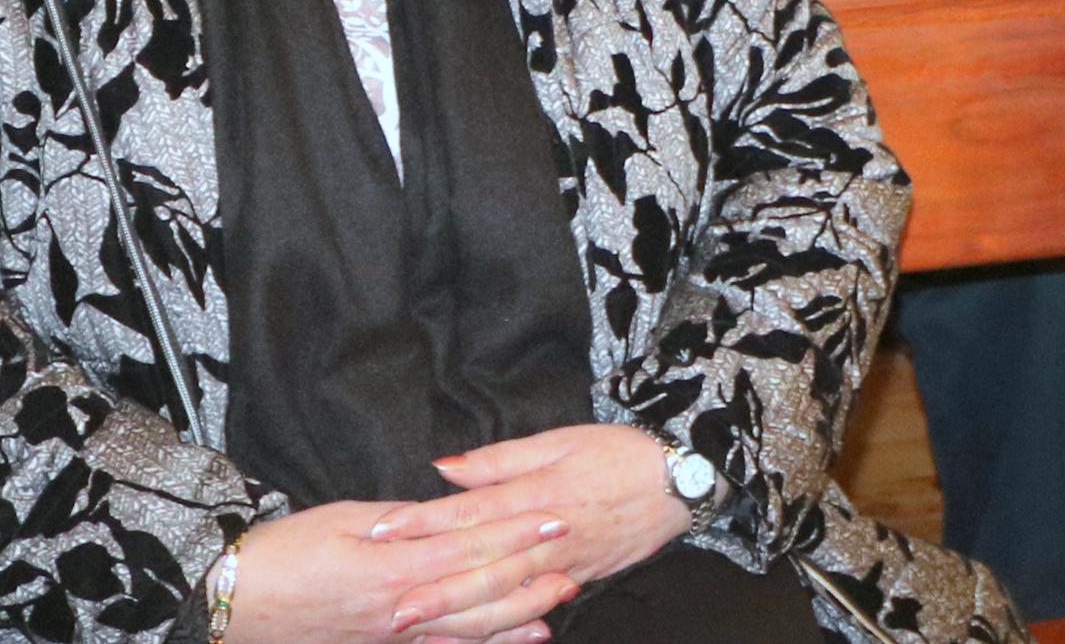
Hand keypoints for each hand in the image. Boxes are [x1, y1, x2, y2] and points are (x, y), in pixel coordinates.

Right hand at [223, 501, 567, 643]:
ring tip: (561, 596)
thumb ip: (399, 518)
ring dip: (521, 612)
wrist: (234, 607)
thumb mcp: (340, 520)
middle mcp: (401, 608)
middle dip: (531, 570)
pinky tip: (520, 639)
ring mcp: (395, 636)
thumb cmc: (282, 557)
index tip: (554, 514)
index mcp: (392, 566)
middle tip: (575, 553)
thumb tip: (441, 508)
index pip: (470, 546)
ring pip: (472, 627)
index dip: (516, 530)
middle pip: (481, 589)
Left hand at [374, 424, 688, 606]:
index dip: (424, 523)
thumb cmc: (618, 451)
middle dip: (433, 589)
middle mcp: (546, 536)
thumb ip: (500, 459)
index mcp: (537, 494)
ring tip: (420, 627)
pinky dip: (499, 623)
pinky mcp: (577, 580)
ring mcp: (562, 565)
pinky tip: (472, 634)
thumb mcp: (560, 439)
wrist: (682, 480)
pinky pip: (531, 607)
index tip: (382, 533)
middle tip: (389, 609)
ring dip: (458, 613)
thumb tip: (445, 468)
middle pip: (481, 565)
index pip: (470, 512)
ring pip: (503, 595)